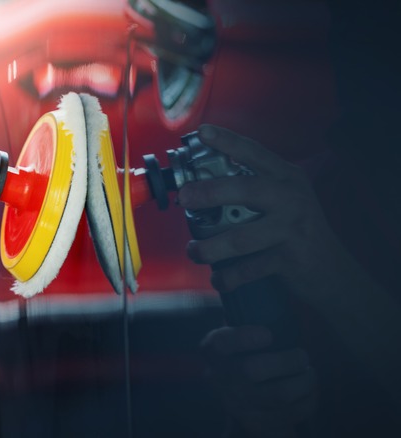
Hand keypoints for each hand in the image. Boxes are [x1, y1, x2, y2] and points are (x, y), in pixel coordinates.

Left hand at [177, 124, 341, 297]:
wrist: (332, 269)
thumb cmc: (295, 231)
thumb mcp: (283, 200)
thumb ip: (251, 189)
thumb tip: (199, 187)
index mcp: (286, 177)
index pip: (254, 152)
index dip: (227, 141)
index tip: (202, 131)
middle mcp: (291, 197)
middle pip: (245, 189)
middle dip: (210, 192)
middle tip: (185, 197)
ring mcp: (292, 227)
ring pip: (241, 237)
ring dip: (211, 247)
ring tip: (194, 251)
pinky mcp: (290, 258)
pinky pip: (249, 268)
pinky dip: (228, 276)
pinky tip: (218, 278)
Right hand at [201, 326, 317, 437]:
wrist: (244, 406)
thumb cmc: (247, 358)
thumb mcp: (239, 339)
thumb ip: (248, 315)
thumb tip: (265, 279)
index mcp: (214, 352)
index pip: (220, 343)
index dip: (243, 337)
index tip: (268, 334)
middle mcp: (221, 379)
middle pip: (251, 370)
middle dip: (287, 360)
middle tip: (302, 355)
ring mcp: (239, 404)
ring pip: (278, 394)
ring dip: (304, 381)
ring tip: (309, 372)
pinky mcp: (259, 423)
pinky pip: (293, 412)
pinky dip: (310, 400)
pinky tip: (309, 391)